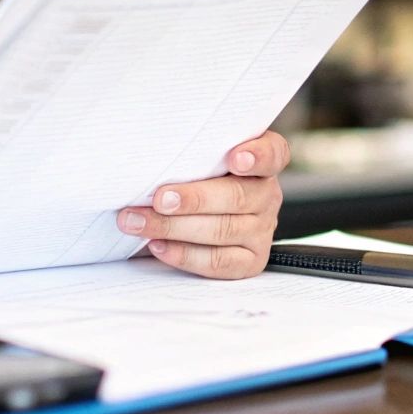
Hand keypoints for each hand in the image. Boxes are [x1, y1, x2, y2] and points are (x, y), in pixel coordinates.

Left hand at [115, 131, 289, 278]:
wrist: (194, 218)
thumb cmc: (193, 178)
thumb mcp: (198, 158)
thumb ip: (191, 152)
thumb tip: (152, 152)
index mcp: (261, 161)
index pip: (272, 153)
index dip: (256, 155)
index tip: (235, 158)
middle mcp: (266, 195)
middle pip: (236, 196)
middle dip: (193, 199)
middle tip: (159, 199)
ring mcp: (261, 230)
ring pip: (222, 230)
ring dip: (174, 227)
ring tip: (140, 222)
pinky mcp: (250, 261)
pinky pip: (218, 262)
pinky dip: (185, 255)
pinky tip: (158, 246)